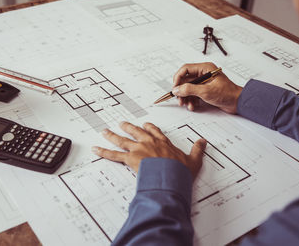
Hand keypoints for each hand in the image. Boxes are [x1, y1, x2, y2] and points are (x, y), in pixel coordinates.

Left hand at [92, 122, 206, 177]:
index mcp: (163, 142)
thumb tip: (203, 141)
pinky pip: (114, 155)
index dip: (149, 128)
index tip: (145, 125)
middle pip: (136, 132)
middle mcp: (149, 142)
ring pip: (122, 140)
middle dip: (128, 127)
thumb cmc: (180, 169)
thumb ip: (197, 149)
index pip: (155, 132)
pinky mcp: (130, 158)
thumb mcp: (194, 159)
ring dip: (112, 136)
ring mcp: (138, 149)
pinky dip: (103, 152)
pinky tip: (95, 149)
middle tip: (121, 123)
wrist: (171, 175)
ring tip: (105, 132)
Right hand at [172, 62, 242, 113]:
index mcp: (205, 68)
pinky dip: (191, 100)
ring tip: (187, 104)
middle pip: (185, 80)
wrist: (238, 103)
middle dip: (182, 91)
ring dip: (186, 97)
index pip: (185, 69)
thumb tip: (177, 89)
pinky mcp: (205, 90)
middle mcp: (204, 74)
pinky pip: (193, 94)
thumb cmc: (228, 94)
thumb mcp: (206, 92)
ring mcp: (204, 82)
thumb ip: (189, 90)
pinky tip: (193, 105)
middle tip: (179, 99)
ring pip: (188, 88)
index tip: (175, 88)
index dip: (178, 78)